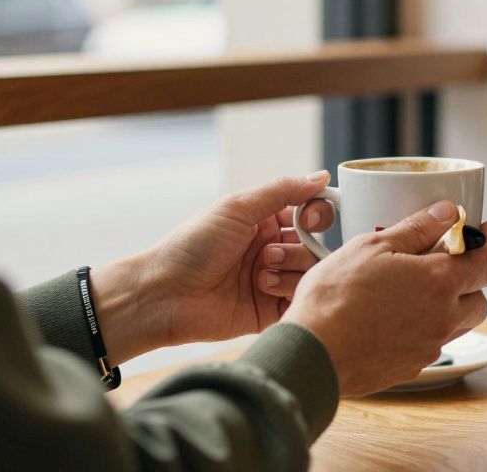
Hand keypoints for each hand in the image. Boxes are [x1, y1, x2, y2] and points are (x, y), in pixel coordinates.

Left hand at [90, 172, 337, 363]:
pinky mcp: (270, 311)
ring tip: (261, 274)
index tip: (309, 219)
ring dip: (290, 268)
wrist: (165, 294)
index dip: (316, 214)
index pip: (309, 213)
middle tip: (269, 252)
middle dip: (299, 247)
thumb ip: (282, 191)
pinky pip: (300, 300)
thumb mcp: (237, 208)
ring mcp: (272, 280)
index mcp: (263, 222)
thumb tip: (321, 176)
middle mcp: (271, 249)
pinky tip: (263, 289)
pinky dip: (289, 291)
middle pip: (314, 244)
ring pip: (310, 272)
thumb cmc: (193, 246)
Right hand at [280, 201, 486, 396]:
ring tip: (420, 289)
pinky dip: (426, 327)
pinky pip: (432, 343)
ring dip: (451, 305)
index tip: (485, 231)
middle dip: (473, 279)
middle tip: (451, 261)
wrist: (312, 353)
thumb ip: (417, 228)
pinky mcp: (412, 367)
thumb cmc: (336, 297)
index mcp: (439, 283)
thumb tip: (447, 212)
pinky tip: (398, 316)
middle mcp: (443, 318)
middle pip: (480, 299)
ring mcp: (429, 347)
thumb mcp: (374, 246)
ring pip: (458, 324)